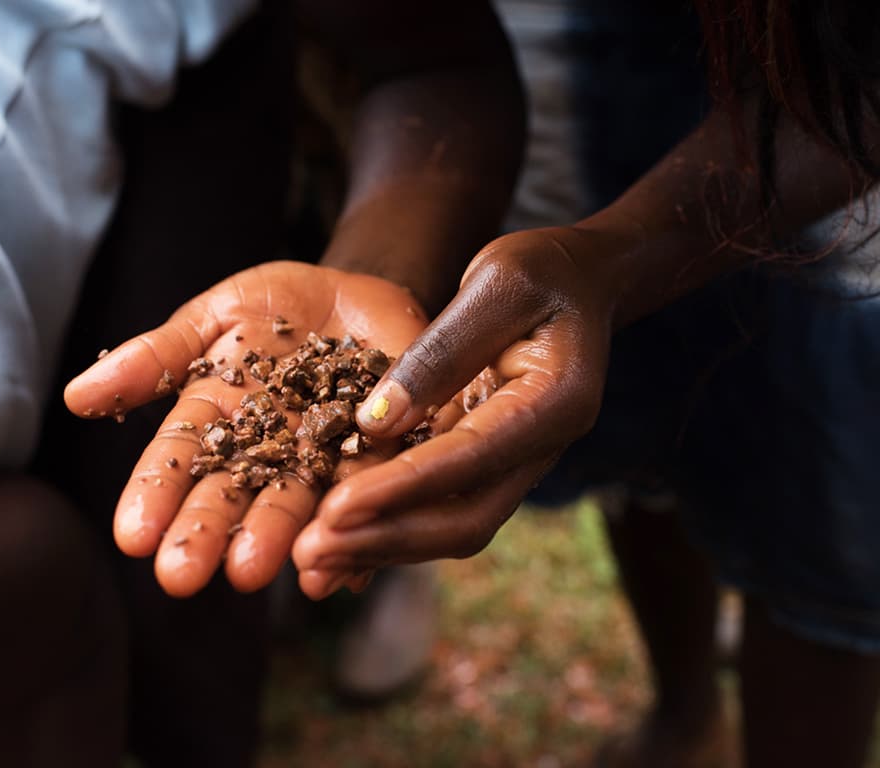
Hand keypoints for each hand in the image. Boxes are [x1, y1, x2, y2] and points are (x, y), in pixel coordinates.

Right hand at [64, 261, 426, 596]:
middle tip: (181, 577)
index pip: (181, 460)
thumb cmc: (275, 307)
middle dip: (207, 534)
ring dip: (277, 538)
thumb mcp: (211, 318)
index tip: (130, 537)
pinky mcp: (384, 454)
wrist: (356, 292)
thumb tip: (76, 397)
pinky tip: (340, 568)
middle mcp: (269, 451)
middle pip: (235, 493)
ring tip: (252, 571)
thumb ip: (155, 359)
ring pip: (300, 500)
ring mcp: (326, 455)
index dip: (156, 496)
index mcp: (220, 420)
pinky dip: (355, 529)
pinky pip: (371, 491)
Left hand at [291, 227, 615, 598]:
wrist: (579, 282)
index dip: (401, 488)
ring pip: (452, 526)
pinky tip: (341, 539)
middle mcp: (540, 447)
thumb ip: (441, 353)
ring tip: (311, 562)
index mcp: (554, 402)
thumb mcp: (495, 286)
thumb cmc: (541, 271)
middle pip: (466, 519)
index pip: (471, 458)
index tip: (334, 508)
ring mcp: (517, 462)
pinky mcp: (490, 462)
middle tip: (310, 555)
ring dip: (381, 546)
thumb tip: (375, 422)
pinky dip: (391, 526)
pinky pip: (441, 507)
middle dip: (385, 538)